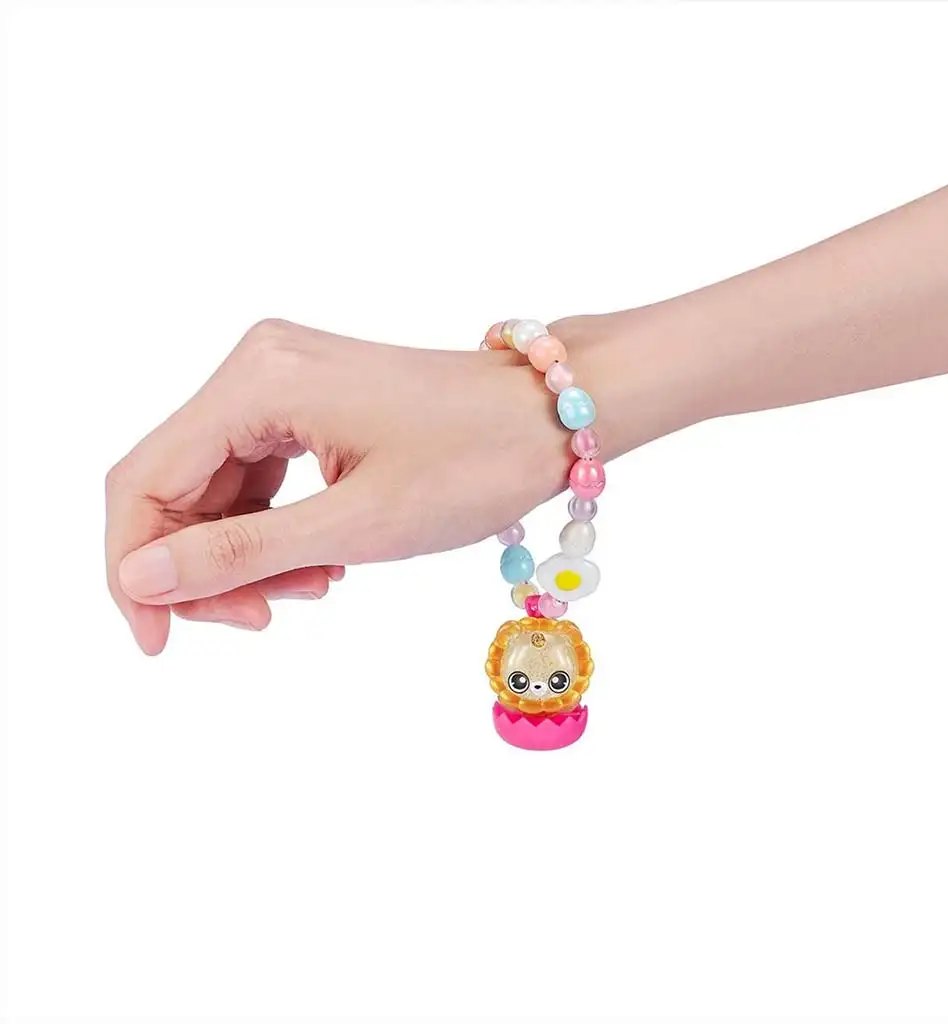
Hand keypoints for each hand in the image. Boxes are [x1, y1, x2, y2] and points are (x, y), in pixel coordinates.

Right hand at [105, 318, 571, 653]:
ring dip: (244, 555)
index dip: (134, 569)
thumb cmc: (472, 463)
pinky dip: (275, 530)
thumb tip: (138, 578)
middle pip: (176, 485)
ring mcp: (282, 381)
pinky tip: (320, 562)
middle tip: (259, 620)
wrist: (549, 420)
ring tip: (312, 589)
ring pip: (216, 487)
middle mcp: (257, 367)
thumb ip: (240, 552)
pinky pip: (258, 477)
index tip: (157, 642)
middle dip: (202, 567)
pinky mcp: (308, 402)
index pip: (147, 481)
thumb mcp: (355, 525)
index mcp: (258, 381)